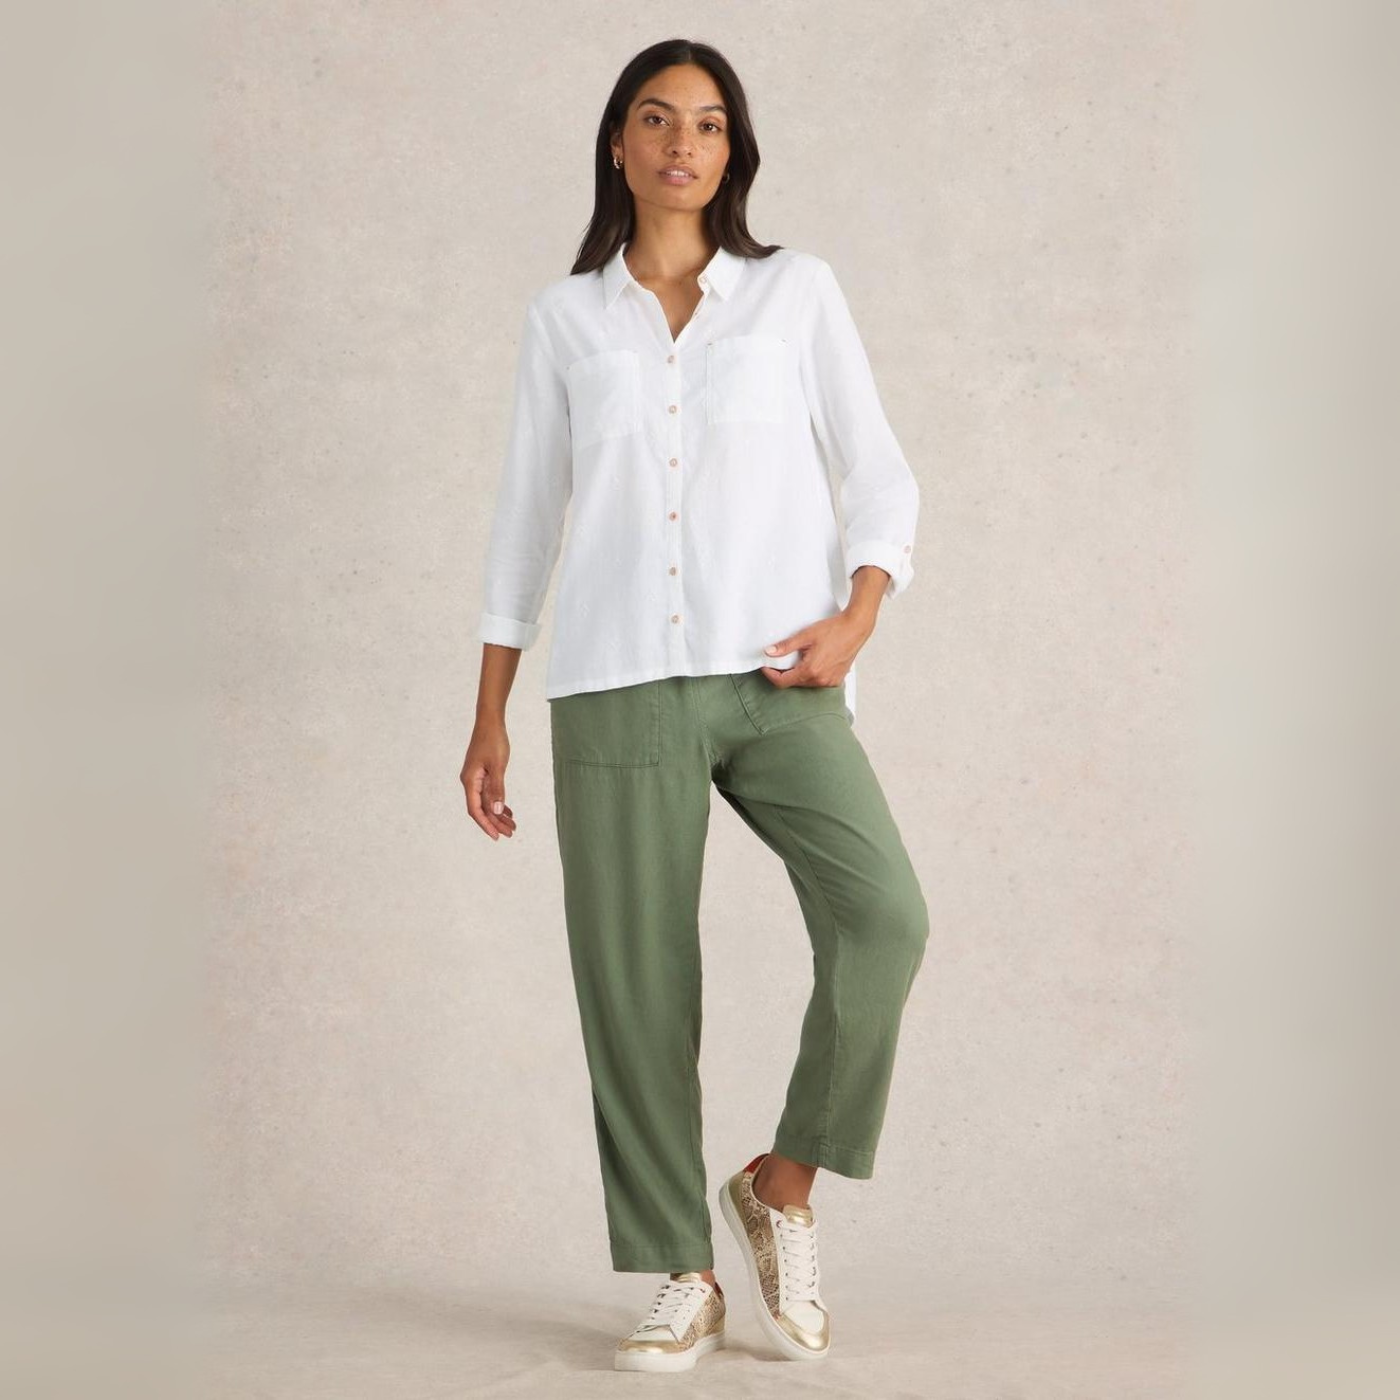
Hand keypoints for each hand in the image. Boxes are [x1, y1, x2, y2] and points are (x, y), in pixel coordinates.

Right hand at [462, 717, 515, 839]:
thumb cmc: (493, 740)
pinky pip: (489, 793)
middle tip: (511, 833)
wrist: (490, 722)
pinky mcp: (482, 773)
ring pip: (486, 802)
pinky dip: (498, 802)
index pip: (476, 810)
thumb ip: (496, 789)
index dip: (486, 824)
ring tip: (512, 825)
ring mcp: (476, 778)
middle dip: (495, 822)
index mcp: (470, 781)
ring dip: (498, 814)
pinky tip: (507, 810)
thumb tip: (496, 810)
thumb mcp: (497, 766)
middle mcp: (470, 782)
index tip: (497, 836)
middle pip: (482, 808)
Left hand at [760, 607, 873, 687]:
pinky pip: (818, 682)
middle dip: (784, 673)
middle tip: (780, 660)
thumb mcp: (806, 635)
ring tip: (799, 658)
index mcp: (810, 670)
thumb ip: (786, 646)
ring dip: (798, 674)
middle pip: (794, 683)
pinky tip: (812, 662)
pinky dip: (811, 675)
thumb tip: (770, 652)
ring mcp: (829, 682)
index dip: (771, 675)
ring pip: (806, 683)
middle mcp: (820, 680)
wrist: (855, 628)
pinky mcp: (836, 680)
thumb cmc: (834, 630)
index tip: (766, 667)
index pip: (783, 682)